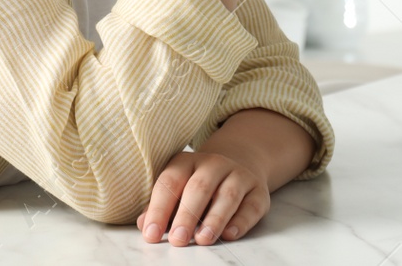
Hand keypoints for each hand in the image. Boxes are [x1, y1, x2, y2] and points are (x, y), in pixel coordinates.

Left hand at [136, 148, 270, 245]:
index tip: (151, 234)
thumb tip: (143, 224)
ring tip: (202, 239)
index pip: (170, 182)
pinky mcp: (258, 191)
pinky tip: (229, 234)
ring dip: (214, 219)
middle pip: (199, 187)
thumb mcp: (178, 188)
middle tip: (178, 239)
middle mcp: (213, 164)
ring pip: (227, 196)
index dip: (159, 209)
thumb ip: (161, 206)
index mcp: (187, 161)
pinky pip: (251, 206)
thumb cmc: (199, 184)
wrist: (239, 163)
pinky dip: (241, 221)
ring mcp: (238, 175)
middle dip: (187, 215)